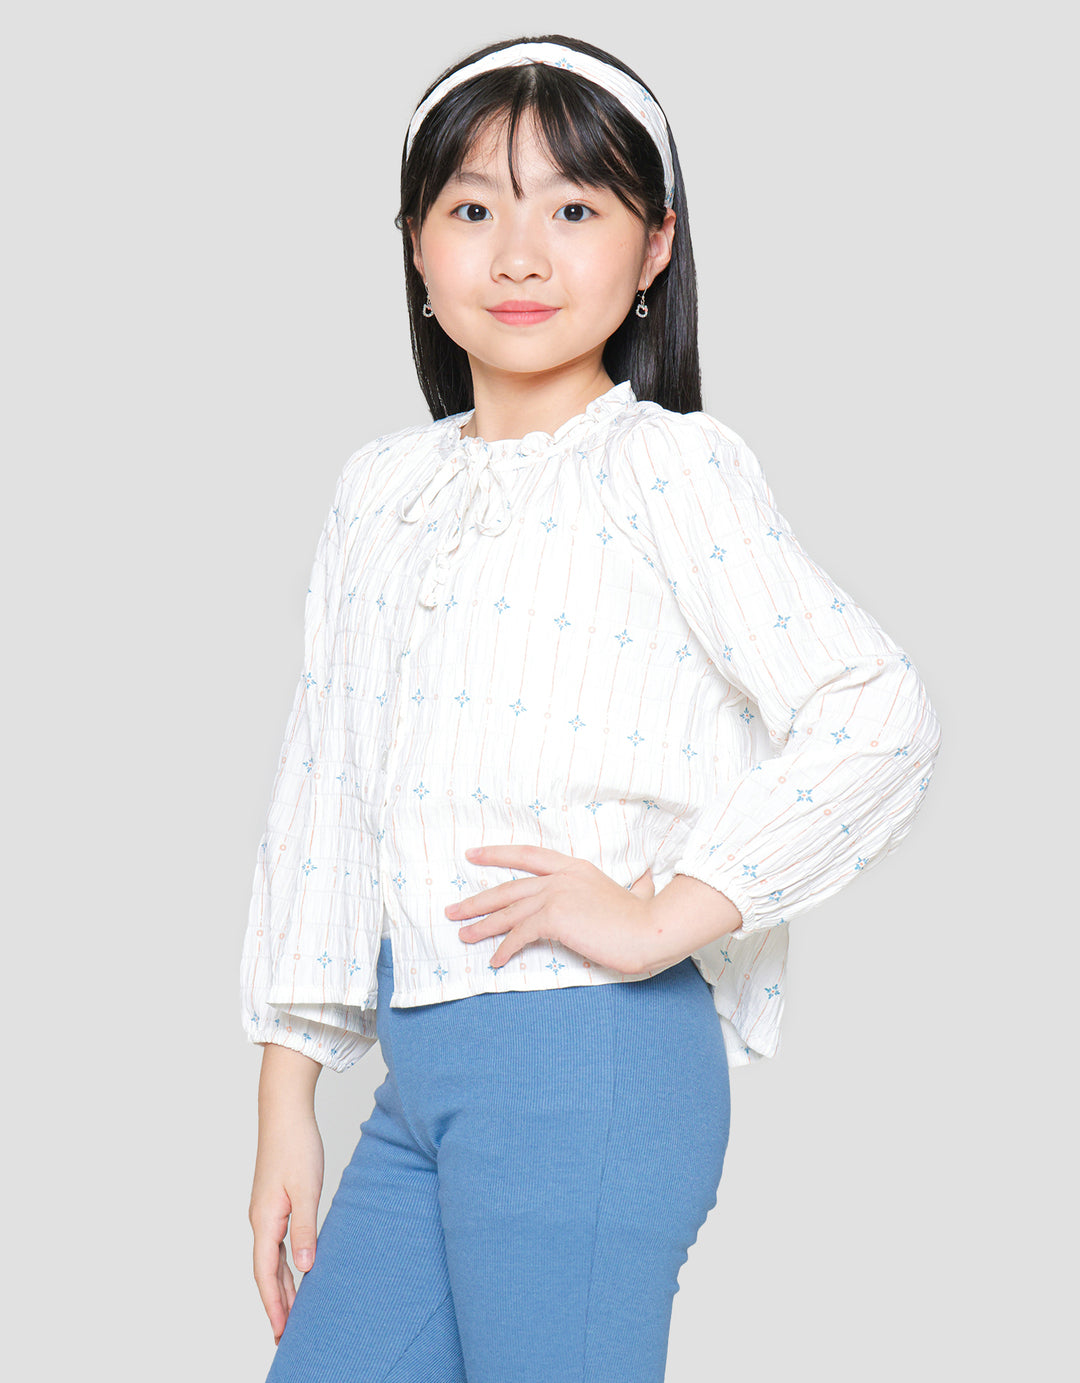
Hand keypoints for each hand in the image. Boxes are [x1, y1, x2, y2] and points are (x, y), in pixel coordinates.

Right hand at [249, 1109, 323, 1345]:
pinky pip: (277, 1242)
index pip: (266, 1273)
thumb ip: (306, 1229)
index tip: (281, 1332)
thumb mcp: (307, 1189)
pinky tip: (299, 1270)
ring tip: (294, 1312)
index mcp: (265, 1220)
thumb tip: (306, 1267)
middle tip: (287, 1335)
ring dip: (282, 1285)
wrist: (284, 1111)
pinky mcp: (274, 1202)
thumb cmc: (296, 1146)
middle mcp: (261, 1220)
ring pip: (271, 1258)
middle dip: (277, 1303)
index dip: (274, 1305)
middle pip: (266, 1271)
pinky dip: (285, 1263)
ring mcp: (266, 1211)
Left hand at [445, 844, 671, 973]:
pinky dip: (504, 949)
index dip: (497, 854)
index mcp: (575, 867)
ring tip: (462, 935)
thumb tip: (648, 878)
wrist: (651, 929)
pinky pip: (519, 934)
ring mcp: (556, 895)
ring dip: (481, 925)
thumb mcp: (639, 891)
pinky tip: (495, 960)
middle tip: (454, 910)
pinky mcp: (555, 917)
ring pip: (508, 911)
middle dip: (477, 900)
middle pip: (508, 887)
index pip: (528, 854)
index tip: (473, 854)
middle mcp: (561, 877)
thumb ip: (637, 884)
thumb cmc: (646, 918)